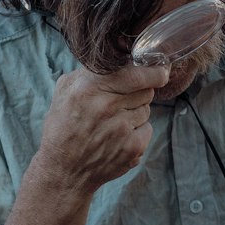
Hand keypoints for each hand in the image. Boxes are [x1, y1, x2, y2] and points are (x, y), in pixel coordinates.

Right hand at [34, 62, 170, 196]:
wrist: (64, 170)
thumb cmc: (63, 128)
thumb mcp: (65, 91)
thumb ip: (89, 71)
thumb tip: (118, 54)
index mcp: (89, 88)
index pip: (136, 74)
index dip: (153, 71)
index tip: (162, 70)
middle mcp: (107, 107)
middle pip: (146, 90)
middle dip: (139, 92)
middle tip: (122, 101)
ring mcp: (122, 129)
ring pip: (146, 109)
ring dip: (135, 112)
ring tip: (113, 123)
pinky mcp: (132, 148)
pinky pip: (147, 128)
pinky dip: (137, 131)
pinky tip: (118, 137)